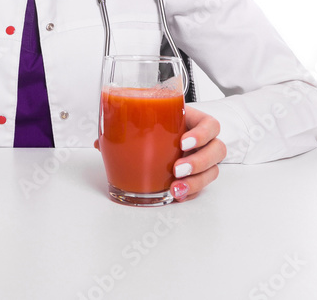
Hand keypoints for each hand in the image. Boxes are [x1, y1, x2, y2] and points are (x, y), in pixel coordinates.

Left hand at [92, 105, 224, 202]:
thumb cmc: (158, 124)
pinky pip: (201, 187)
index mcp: (193, 121)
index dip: (202, 134)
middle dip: (199, 162)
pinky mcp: (198, 176)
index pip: (210, 125)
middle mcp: (203, 141)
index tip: (183, 141)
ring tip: (175, 188)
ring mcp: (202, 159)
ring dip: (196, 181)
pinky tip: (176, 196)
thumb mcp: (145, 120)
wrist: (162, 135)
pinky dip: (189, 193)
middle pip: (217, 150)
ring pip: (213, 172)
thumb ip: (125, 126)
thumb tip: (99, 142)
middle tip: (177, 169)